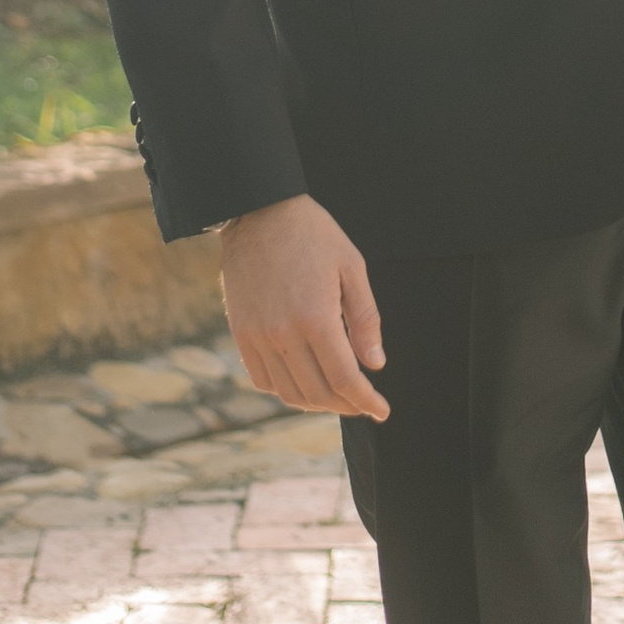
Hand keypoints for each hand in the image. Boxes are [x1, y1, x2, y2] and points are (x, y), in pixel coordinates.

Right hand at [219, 194, 389, 420]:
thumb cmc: (313, 235)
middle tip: (364, 404)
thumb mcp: (352, 267)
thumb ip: (365, 319)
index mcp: (316, 318)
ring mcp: (258, 338)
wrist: (259, 212)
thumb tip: (375, 364)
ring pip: (289, 393)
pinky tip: (304, 382)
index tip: (382, 411)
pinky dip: (286, 390)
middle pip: (318, 393)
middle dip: (346, 405)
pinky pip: (263, 380)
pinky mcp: (241, 335)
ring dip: (317, 403)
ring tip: (337, 397)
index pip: (345, 379)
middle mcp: (284, 335)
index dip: (366, 401)